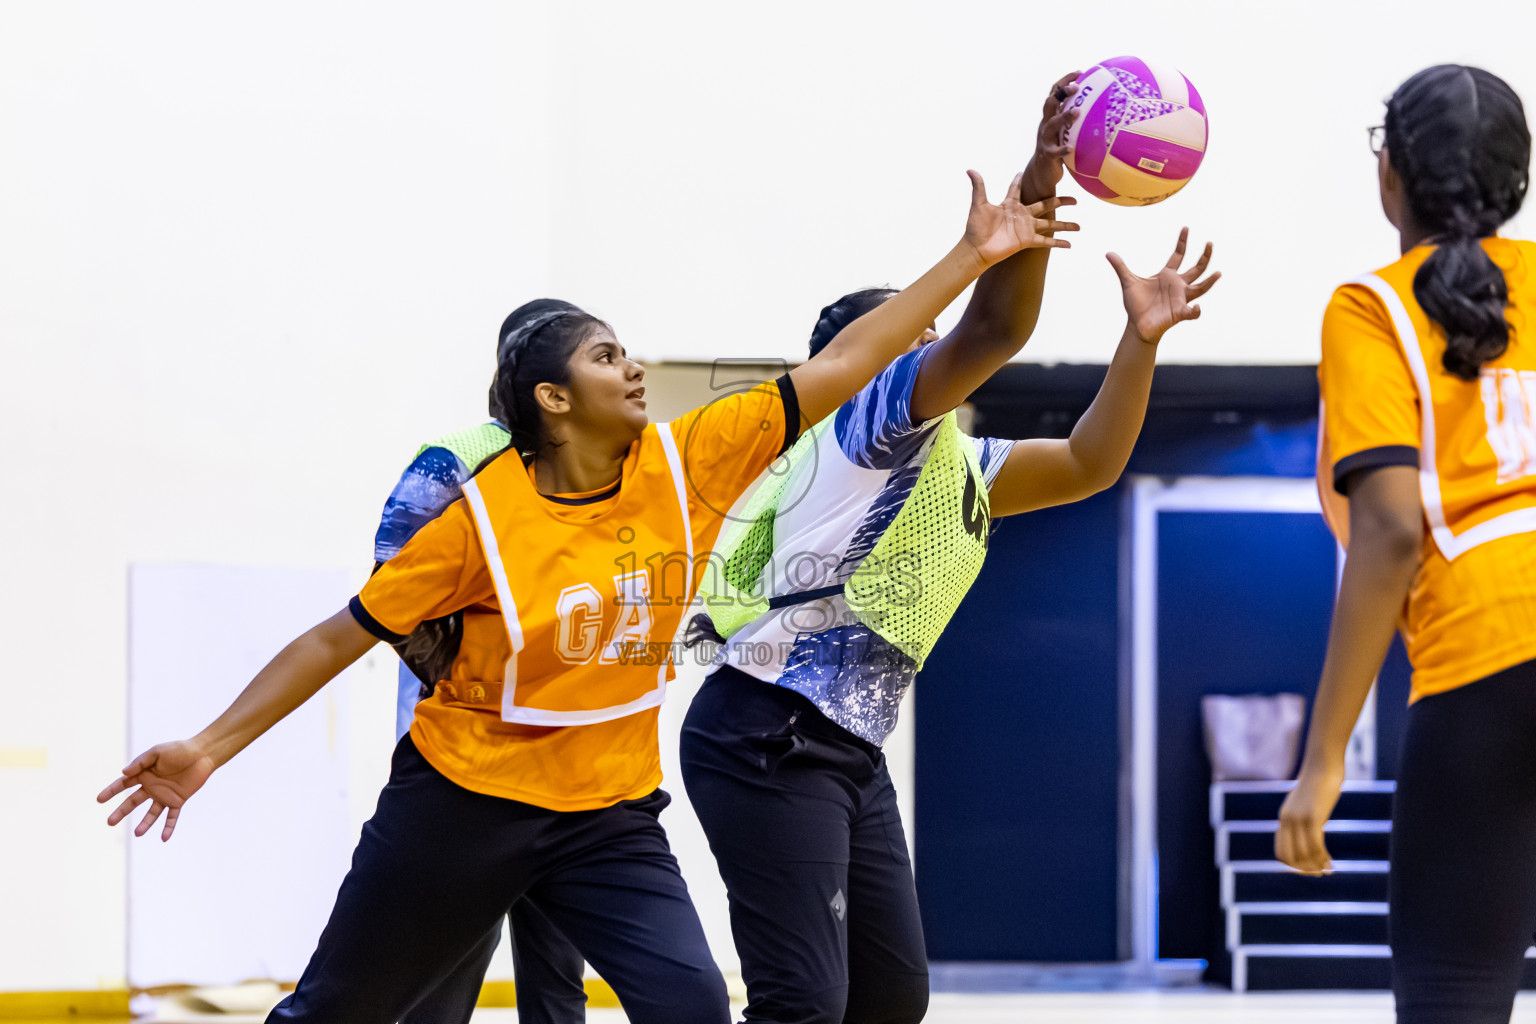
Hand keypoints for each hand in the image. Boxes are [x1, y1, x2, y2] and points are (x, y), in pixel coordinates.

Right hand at [97, 738, 216, 840]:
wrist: (203, 753)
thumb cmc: (179, 749)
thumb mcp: (157, 752)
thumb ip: (140, 762)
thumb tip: (123, 773)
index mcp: (144, 774)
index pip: (124, 784)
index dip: (111, 791)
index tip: (99, 799)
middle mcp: (152, 787)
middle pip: (133, 802)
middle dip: (121, 811)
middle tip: (109, 822)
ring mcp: (164, 795)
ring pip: (151, 813)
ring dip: (145, 824)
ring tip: (137, 834)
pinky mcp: (178, 800)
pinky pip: (172, 816)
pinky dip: (168, 827)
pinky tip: (164, 838)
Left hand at [961, 170, 1077, 268]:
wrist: (976, 248)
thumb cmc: (975, 227)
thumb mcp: (978, 204)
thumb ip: (979, 186)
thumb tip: (970, 169)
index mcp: (1010, 205)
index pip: (1017, 189)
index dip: (1020, 181)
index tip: (1025, 171)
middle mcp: (1021, 215)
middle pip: (1045, 206)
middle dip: (1060, 202)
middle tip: (1075, 199)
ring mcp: (1026, 228)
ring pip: (1050, 224)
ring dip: (1065, 225)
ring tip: (1079, 226)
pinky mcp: (1027, 240)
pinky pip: (1046, 241)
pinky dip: (1057, 243)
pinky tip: (1069, 244)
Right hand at [1022, 71, 1082, 195]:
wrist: (1041, 173)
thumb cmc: (1058, 150)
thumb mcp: (1065, 132)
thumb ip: (1074, 121)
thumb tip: (1101, 110)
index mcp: (1050, 117)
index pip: (1054, 93)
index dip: (1065, 81)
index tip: (1079, 72)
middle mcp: (1045, 125)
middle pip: (1050, 103)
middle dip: (1062, 93)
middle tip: (1076, 88)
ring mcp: (1044, 139)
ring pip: (1051, 124)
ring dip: (1064, 117)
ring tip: (1077, 113)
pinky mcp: (1047, 154)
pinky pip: (1054, 151)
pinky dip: (1062, 149)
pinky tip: (1070, 148)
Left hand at [1107, 228, 1219, 343]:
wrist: (1137, 326)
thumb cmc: (1136, 305)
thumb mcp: (1128, 282)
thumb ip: (1120, 267)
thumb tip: (1108, 253)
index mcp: (1167, 275)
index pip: (1178, 255)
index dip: (1182, 242)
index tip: (1186, 227)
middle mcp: (1177, 285)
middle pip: (1196, 268)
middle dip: (1204, 256)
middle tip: (1210, 243)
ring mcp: (1180, 299)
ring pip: (1201, 288)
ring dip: (1210, 281)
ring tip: (1218, 273)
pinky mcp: (1179, 313)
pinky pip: (1191, 312)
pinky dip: (1196, 311)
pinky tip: (1197, 308)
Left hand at [1276, 764, 1345, 874]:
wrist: (1323, 765)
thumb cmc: (1319, 784)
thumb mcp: (1308, 804)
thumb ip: (1305, 818)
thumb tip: (1311, 834)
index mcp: (1284, 818)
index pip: (1281, 852)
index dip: (1293, 866)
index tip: (1309, 871)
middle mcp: (1287, 820)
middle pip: (1290, 857)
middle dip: (1304, 870)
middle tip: (1320, 874)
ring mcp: (1299, 818)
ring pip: (1304, 854)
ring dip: (1316, 866)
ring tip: (1328, 870)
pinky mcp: (1313, 816)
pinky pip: (1315, 845)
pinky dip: (1323, 858)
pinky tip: (1332, 863)